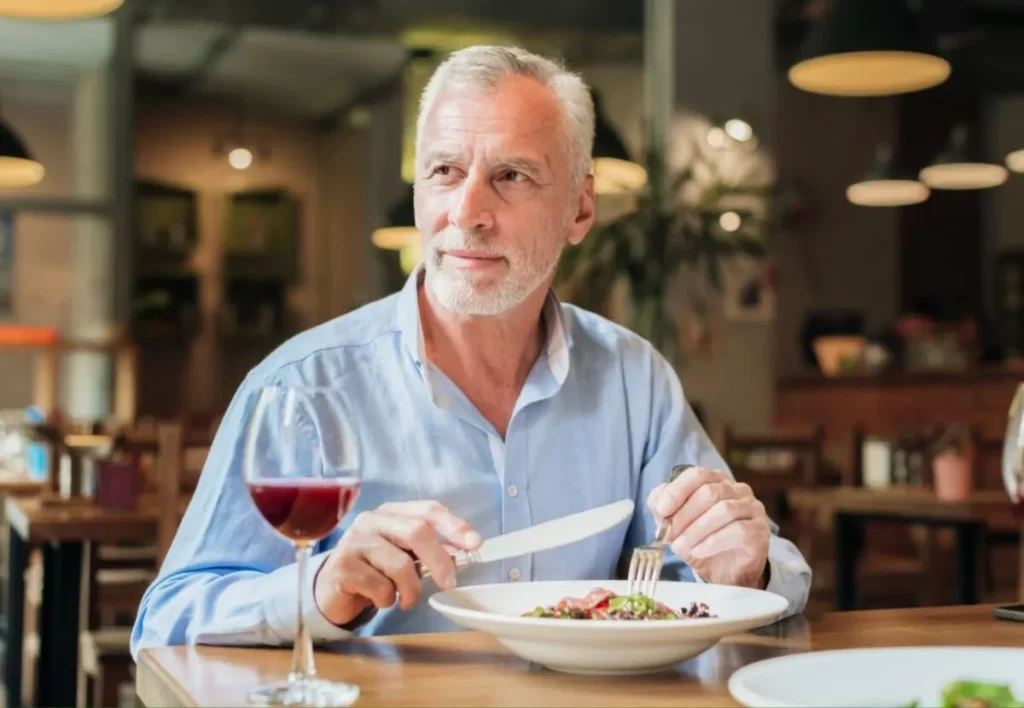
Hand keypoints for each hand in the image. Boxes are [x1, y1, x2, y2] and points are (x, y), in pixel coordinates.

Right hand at [314, 500, 481, 625]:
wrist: (332, 589)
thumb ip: (428, 550)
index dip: (454, 525)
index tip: (475, 544)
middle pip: (417, 531)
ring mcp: (355, 541)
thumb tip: (463, 553)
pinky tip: (380, 599)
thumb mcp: (403, 555)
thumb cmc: (375, 570)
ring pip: (400, 565)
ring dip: (411, 590)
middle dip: (439, 560)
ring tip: (405, 599)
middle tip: (449, 583)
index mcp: (391, 512)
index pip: (428, 510)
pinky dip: (388, 600)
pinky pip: (380, 587)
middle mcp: (372, 520)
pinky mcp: (343, 566)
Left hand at [647, 466, 769, 588]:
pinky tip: (698, 551)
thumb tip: (658, 503)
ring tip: (680, 547)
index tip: (661, 510)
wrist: (726, 574)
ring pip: (724, 510)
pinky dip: (713, 542)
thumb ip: (664, 510)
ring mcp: (752, 508)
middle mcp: (737, 490)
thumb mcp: (677, 526)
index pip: (697, 475)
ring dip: (696, 530)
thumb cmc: (701, 542)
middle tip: (669, 535)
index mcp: (715, 481)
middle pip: (709, 492)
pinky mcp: (760, 531)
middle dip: (684, 515)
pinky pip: (738, 530)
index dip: (677, 491)